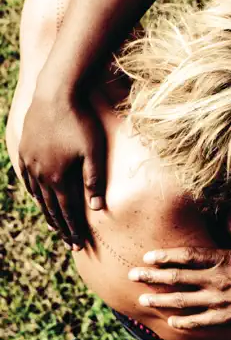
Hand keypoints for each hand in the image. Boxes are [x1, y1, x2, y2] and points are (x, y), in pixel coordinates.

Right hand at [17, 87, 106, 248]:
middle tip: (70, 243)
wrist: (55, 95)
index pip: (68, 210)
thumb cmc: (81, 122)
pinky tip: (37, 196)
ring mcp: (29, 163)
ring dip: (48, 212)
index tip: (79, 244)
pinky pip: (26, 178)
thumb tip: (96, 209)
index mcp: (58, 177)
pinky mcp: (24, 150)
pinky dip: (34, 192)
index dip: (74, 228)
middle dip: (62, 226)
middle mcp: (40, 174)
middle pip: (51, 207)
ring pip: (38, 195)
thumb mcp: (94, 151)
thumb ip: (94, 180)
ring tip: (56, 225)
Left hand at [129, 217, 230, 330]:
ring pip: (181, 301)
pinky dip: (181, 322)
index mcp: (225, 260)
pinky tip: (170, 321)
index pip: (188, 256)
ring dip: (159, 299)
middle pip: (177, 279)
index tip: (148, 257)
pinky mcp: (224, 320)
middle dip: (152, 277)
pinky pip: (196, 322)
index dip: (166, 256)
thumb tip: (227, 213)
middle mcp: (217, 281)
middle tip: (132, 276)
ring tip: (143, 298)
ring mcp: (219, 303)